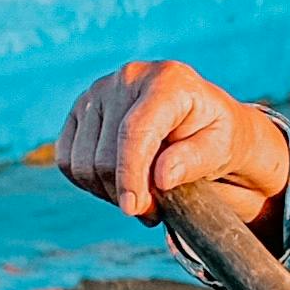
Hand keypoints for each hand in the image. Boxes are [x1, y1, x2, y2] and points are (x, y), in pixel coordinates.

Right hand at [56, 57, 283, 219]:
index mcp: (168, 80)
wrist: (201, 121)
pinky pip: (67, 160)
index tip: (133, 209)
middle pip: (105, 155)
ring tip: (142, 197)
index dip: (130, 175)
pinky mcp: (80, 110)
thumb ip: (195, 159)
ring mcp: (98, 91)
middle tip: (154, 211)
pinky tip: (119, 184)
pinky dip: (89, 183)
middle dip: (126, 192)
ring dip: (108, 192)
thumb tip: (162, 177)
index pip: (135, 132)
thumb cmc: (216, 135)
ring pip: (81, 163)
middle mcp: (128, 78)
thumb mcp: (222, 147)